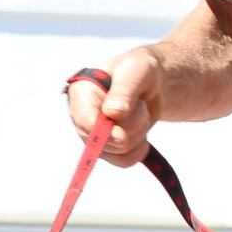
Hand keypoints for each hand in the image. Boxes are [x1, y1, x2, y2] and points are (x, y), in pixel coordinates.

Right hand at [67, 47, 161, 166]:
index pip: (85, 121)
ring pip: (118, 151)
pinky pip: (124, 161)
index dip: (105, 128)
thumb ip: (124, 90)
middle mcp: (82, 116)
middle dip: (130, 125)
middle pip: (104, 141)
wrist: (150, 82)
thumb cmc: (139, 71)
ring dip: (138, 133)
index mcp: (81, 92)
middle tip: (140, 103)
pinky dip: (139, 149)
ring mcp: (93, 135)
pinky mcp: (107, 148)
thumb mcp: (136, 71)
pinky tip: (141, 131)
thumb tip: (112, 113)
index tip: (123, 116)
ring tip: (140, 111)